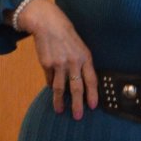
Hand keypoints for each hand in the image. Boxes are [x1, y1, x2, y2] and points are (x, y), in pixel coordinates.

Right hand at [19, 0, 97, 119]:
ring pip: (60, 88)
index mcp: (85, 58)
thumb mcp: (80, 47)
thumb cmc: (67, 36)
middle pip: (77, 88)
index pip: (92, 80)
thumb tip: (83, 83)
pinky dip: (51, 86)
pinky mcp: (46, 64)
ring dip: (59, 101)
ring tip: (59, 110)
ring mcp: (59, 64)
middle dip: (78, 105)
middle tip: (78, 117)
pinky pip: (50, 80)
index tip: (93, 106)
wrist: (47, 23)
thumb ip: (83, 64)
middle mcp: (73, 62)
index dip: (93, 95)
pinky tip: (52, 91)